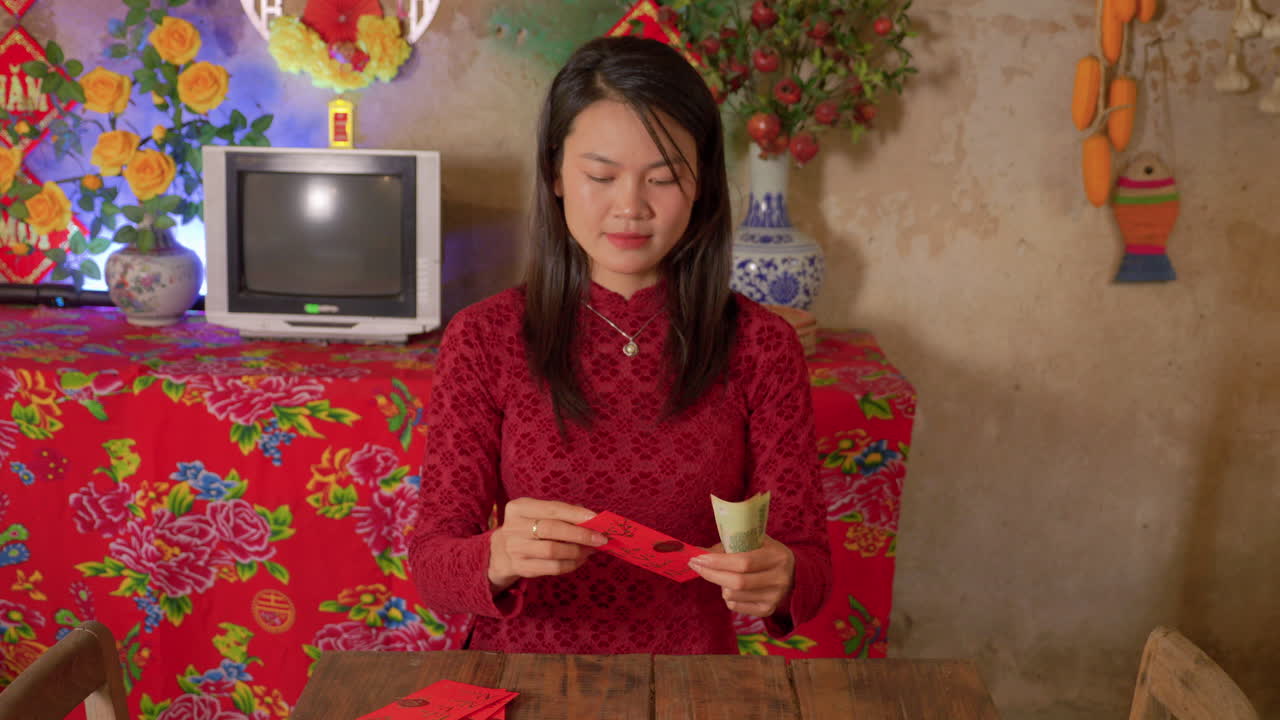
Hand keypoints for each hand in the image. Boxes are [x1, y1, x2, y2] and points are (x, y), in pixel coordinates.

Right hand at [487, 498, 605, 592]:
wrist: (502, 551)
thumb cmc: (530, 527)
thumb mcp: (539, 514)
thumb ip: (563, 514)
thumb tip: (593, 519)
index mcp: (518, 508)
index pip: (551, 508)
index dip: (575, 513)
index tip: (596, 518)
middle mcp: (513, 527)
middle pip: (552, 530)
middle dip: (580, 534)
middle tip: (600, 538)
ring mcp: (515, 549)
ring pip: (553, 551)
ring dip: (578, 551)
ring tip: (591, 549)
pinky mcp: (521, 567)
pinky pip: (553, 568)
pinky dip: (572, 564)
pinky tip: (580, 559)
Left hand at [688, 537, 795, 617]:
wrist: (795, 574)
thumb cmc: (768, 552)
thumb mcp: (756, 542)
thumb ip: (732, 544)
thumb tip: (701, 552)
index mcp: (777, 557)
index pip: (744, 562)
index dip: (718, 561)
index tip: (698, 557)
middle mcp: (779, 579)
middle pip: (737, 582)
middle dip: (711, 573)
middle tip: (696, 565)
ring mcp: (774, 597)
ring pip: (733, 595)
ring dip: (720, 584)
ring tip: (724, 575)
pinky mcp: (768, 610)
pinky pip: (735, 606)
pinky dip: (727, 596)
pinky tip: (732, 587)